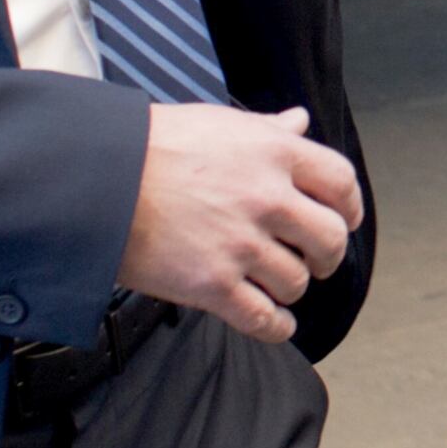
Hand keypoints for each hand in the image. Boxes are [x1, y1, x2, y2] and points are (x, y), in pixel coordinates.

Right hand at [119, 104, 361, 343]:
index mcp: (274, 153)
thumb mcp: (219, 123)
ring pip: (297, 281)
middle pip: (330, 238)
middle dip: (327, 255)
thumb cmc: (152, 146)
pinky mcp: (213, 285)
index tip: (346, 219)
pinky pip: (265, 318)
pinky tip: (275, 322)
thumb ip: (267, 129)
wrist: (97, 180)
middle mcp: (267, 198)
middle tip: (316, 260)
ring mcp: (242, 244)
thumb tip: (299, 121)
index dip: (349, 206)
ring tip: (276, 283)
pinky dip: (277, 326)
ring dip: (291, 287)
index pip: (341, 182)